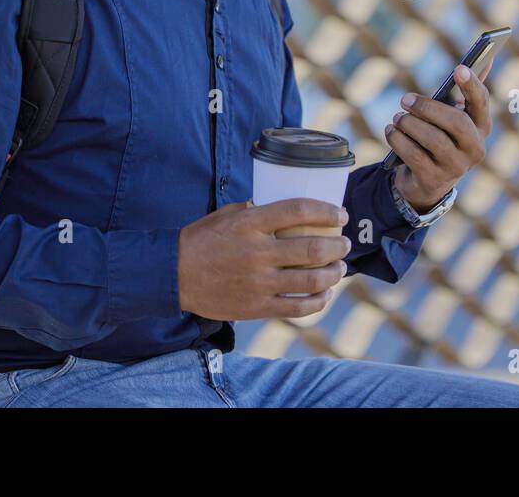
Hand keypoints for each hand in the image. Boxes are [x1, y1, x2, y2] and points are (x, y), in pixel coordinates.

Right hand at [177, 198, 350, 319]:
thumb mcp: (228, 215)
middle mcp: (258, 252)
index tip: (341, 214)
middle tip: (344, 243)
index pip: (300, 210)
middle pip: (314, 247)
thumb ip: (258, 211)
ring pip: (312, 280)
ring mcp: (259, 283)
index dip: (327, 211)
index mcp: (250, 223)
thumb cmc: (202, 240)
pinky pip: (297, 307)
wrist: (173, 275)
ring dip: (334, 273)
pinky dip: (318, 301)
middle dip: (338, 246)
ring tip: (340, 268)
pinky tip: (324, 294)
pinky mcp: (257, 307)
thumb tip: (288, 210)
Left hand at [385, 59, 493, 210]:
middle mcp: (474, 149)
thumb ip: (466, 92)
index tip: (458, 68)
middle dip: (428, 108)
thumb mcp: (453, 117)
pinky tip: (391, 131)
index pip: (481, 103)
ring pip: (433, 140)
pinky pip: (414, 155)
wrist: (428, 182)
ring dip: (409, 124)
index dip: (471, 86)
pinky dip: (398, 140)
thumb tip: (486, 60)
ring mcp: (456, 167)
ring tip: (397, 117)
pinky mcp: (434, 179)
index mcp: (481, 127)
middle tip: (405, 99)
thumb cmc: (442, 138)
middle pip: (456, 123)